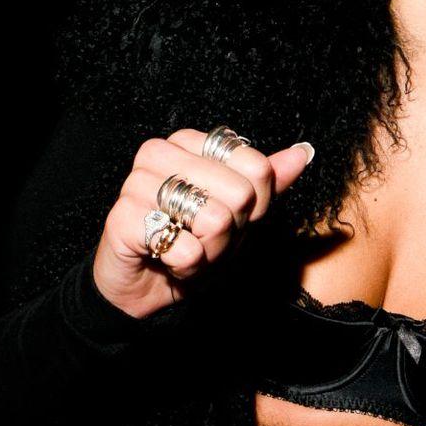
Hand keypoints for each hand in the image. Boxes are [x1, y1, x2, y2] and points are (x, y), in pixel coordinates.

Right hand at [92, 128, 314, 319]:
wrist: (144, 284)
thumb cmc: (190, 242)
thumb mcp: (238, 214)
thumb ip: (268, 182)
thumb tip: (303, 152)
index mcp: (189, 142)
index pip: (256, 166)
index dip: (253, 205)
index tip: (226, 216)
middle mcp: (159, 152)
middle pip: (240, 193)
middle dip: (230, 231)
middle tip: (203, 238)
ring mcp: (136, 182)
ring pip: (215, 219)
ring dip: (210, 251)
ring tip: (186, 248)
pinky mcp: (122, 217)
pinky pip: (187, 248)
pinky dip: (187, 267)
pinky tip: (167, 260)